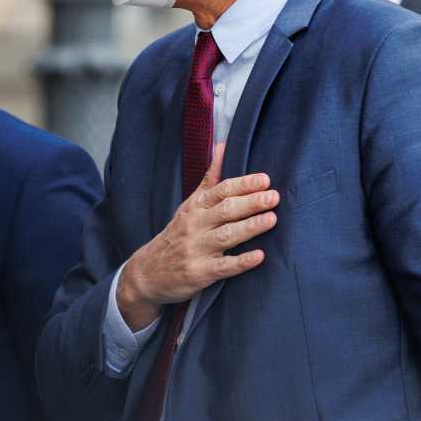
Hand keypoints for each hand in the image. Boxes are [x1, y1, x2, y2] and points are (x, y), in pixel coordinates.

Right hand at [117, 143, 277, 330]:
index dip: (243, 184)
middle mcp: (195, 225)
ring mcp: (196, 250)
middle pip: (225, 210)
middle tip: (273, 197)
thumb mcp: (190, 205)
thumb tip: (223, 147)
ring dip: (249, 227)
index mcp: (195, 207)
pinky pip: (223, 267)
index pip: (221, 191)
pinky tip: (259, 256)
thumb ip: (210, 178)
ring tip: (271, 220)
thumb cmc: (177, 234)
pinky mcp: (199, 273)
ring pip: (225, 236)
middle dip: (250, 203)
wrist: (148, 272)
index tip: (264, 180)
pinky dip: (241, 262)